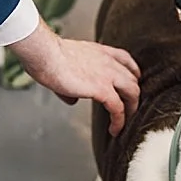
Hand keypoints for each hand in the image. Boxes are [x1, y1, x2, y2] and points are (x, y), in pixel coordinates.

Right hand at [14, 21, 140, 136]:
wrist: (46, 54)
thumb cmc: (48, 56)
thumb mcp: (65, 64)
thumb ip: (72, 81)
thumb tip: (72, 99)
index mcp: (100, 51)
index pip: (125, 59)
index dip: (132, 72)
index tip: (132, 82)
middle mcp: (108, 61)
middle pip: (132, 78)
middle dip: (133, 95)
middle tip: (129, 108)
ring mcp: (107, 75)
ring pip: (132, 92)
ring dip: (131, 109)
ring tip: (124, 122)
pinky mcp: (102, 89)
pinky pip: (118, 108)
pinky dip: (119, 120)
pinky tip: (114, 129)